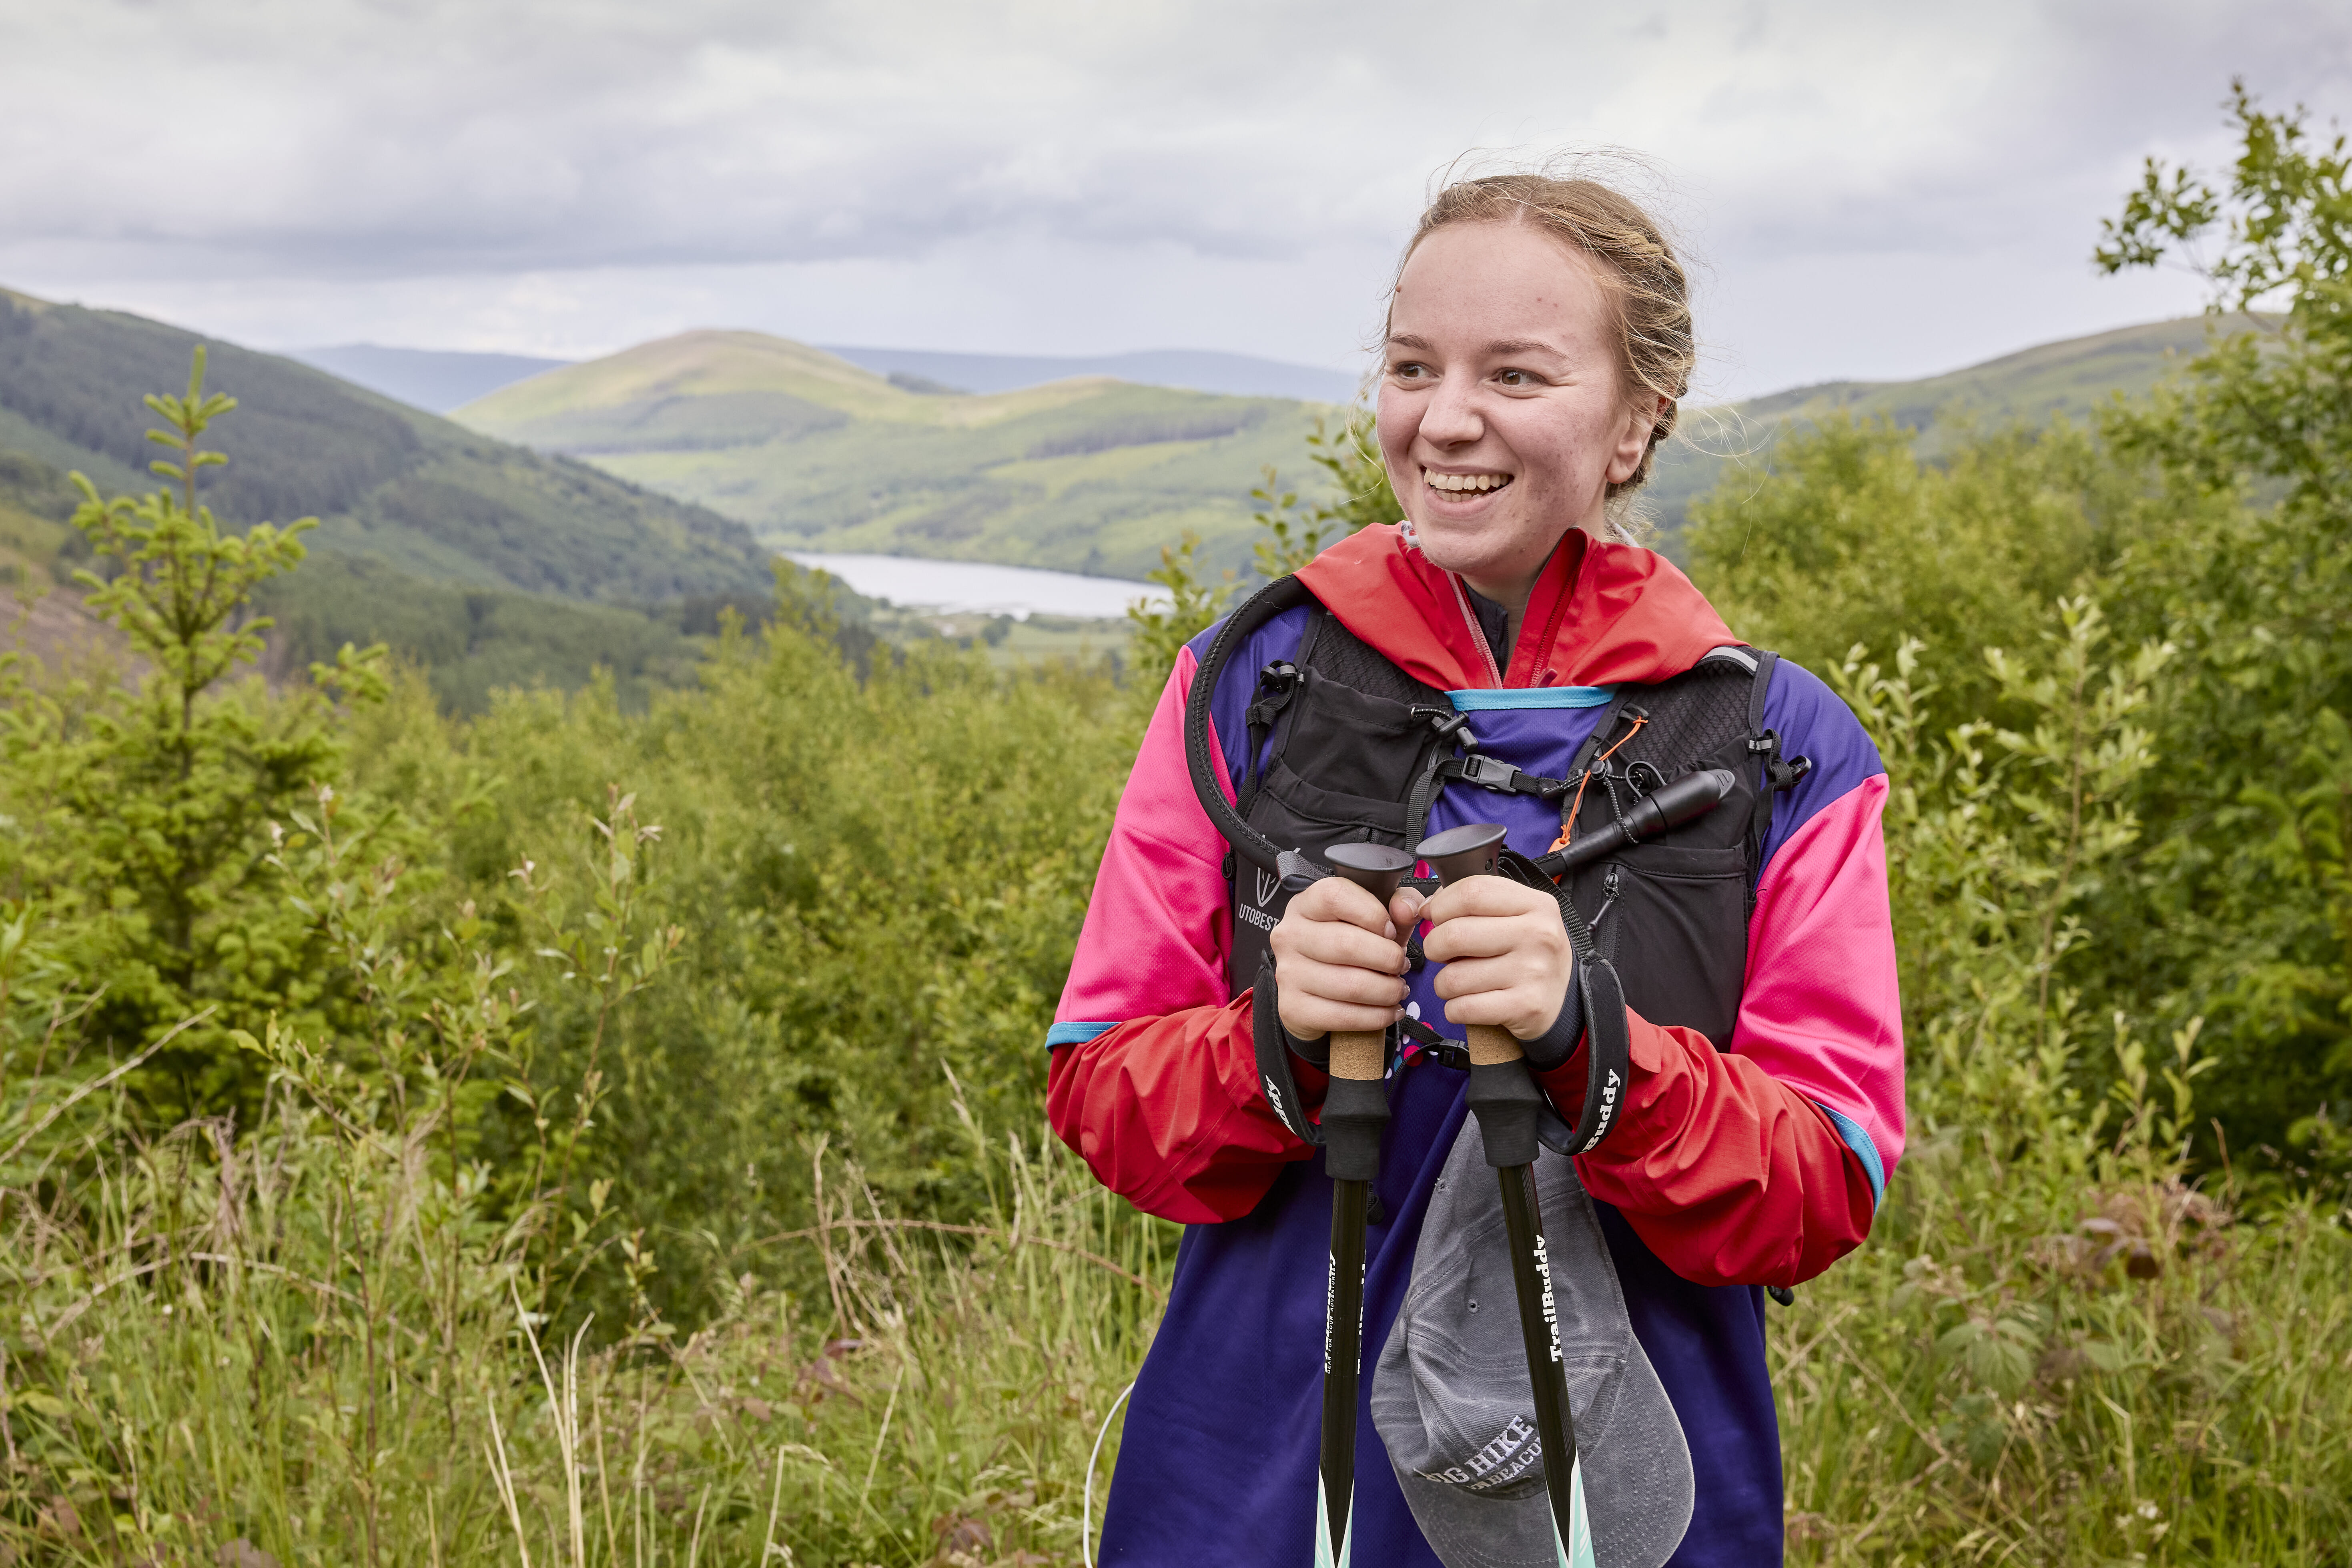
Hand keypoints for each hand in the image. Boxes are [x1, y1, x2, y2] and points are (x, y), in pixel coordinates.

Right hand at [1271, 878, 1426, 1039]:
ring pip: (1350, 985)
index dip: (1372, 914)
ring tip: (1398, 989)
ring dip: (1387, 991)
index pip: (1336, 896)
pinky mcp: (1293, 1008)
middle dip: (1387, 958)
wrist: (1313, 989)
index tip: (1390, 931)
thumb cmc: (1347, 945)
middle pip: (1346, 944)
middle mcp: (1289, 935)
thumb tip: (1407, 910)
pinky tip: (1389, 1011)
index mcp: (1306, 904)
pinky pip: (1343, 1016)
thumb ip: (1398, 904)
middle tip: (1401, 966)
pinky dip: (1376, 1017)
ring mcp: (1288, 973)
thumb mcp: (1374, 917)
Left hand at [1420, 876, 1573, 1040]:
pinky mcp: (1525, 1007)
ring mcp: (1533, 972)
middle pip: (1454, 934)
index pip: (1471, 892)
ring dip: (1444, 983)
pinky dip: (1454, 1009)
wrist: (1563, 999)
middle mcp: (1538, 935)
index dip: (1441, 905)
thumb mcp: (1517, 917)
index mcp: (1535, 904)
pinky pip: (1462, 1008)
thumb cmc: (1528, 954)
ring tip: (1460, 982)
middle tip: (1442, 953)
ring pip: (1452, 977)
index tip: (1436, 917)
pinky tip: (1468, 1003)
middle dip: (1434, 947)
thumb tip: (1427, 906)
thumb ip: (1476, 904)